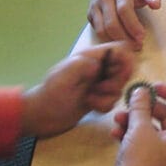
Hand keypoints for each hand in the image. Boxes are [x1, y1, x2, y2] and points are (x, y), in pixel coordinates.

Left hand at [20, 42, 134, 138]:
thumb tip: (100, 66)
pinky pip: (112, 101)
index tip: (121, 74)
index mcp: (90, 57)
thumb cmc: (50, 94)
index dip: (125, 60)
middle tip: (101, 89)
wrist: (40, 117)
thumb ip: (83, 65)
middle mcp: (97, 68)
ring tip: (91, 99)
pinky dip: (105, 106)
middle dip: (117, 82)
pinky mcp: (97, 99)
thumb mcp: (64, 75)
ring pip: (119, 87)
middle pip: (123, 69)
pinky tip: (91, 107)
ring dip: (109, 96)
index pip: (118, 49)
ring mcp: (97, 84)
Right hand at [88, 0, 161, 47]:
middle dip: (125, 38)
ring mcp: (95, 6)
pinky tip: (119, 43)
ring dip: (116, 42)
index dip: (133, 25)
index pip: (124, 9)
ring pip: (102, 30)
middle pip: (111, 23)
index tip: (142, 37)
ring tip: (129, 47)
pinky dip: (108, 40)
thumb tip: (156, 5)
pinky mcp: (90, 15)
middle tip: (137, 46)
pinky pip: (97, 31)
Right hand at [108, 84, 165, 165]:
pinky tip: (114, 132)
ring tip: (118, 116)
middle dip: (146, 106)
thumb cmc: (139, 162)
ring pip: (150, 126)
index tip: (153, 85)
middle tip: (132, 98)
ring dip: (134, 119)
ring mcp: (162, 152)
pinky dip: (129, 133)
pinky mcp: (148, 159)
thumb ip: (141, 106)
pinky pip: (141, 139)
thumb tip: (141, 90)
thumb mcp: (139, 129)